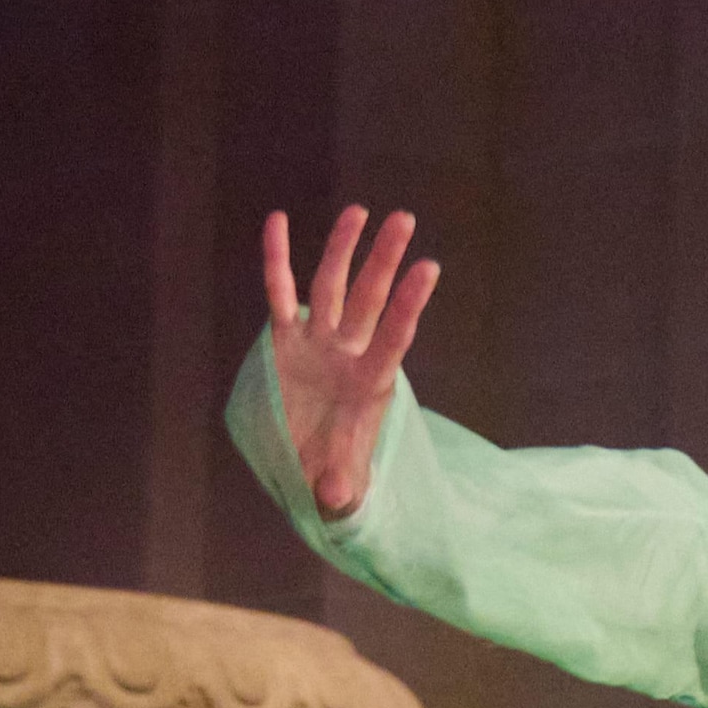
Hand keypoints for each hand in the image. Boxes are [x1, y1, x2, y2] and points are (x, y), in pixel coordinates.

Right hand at [260, 204, 439, 519]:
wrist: (312, 465)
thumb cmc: (335, 470)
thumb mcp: (338, 483)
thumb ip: (339, 483)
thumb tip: (335, 497)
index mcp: (370, 382)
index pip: (394, 336)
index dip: (409, 304)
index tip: (430, 268)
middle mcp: (347, 353)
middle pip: (369, 298)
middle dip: (384, 260)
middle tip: (405, 219)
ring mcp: (318, 342)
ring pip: (331, 285)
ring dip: (344, 249)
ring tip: (362, 210)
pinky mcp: (286, 340)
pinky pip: (280, 293)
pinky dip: (277, 258)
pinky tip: (278, 221)